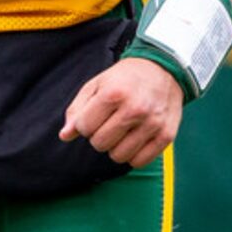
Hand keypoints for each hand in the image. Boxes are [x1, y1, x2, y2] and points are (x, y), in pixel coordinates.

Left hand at [60, 57, 183, 167]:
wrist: (163, 69)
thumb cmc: (125, 78)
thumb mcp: (96, 85)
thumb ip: (77, 110)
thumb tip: (65, 136)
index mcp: (114, 94)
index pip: (84, 128)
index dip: (85, 124)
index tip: (94, 115)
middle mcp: (135, 109)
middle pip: (100, 144)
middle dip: (98, 136)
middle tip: (109, 123)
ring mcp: (152, 124)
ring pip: (118, 156)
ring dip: (115, 147)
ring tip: (122, 131)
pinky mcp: (166, 135)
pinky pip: (139, 162)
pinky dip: (132, 155)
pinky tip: (134, 140)